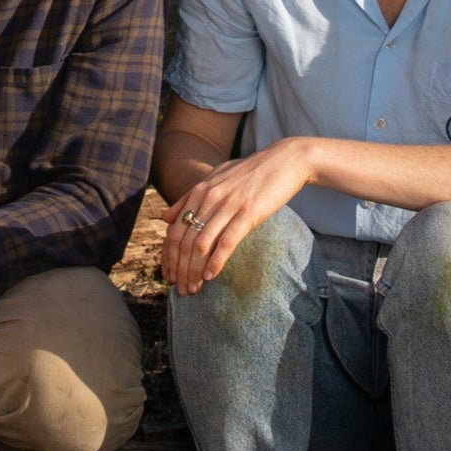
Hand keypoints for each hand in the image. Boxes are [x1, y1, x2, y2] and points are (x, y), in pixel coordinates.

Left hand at [160, 139, 312, 295]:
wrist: (283, 161)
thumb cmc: (250, 172)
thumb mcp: (215, 178)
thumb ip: (189, 198)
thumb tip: (166, 217)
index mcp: (199, 191)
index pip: (174, 230)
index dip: (169, 256)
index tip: (169, 275)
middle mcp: (208, 197)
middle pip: (183, 240)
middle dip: (178, 268)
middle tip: (180, 289)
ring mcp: (227, 205)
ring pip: (201, 244)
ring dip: (194, 270)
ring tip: (194, 289)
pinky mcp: (248, 213)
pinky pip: (226, 242)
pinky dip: (216, 262)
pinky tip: (211, 276)